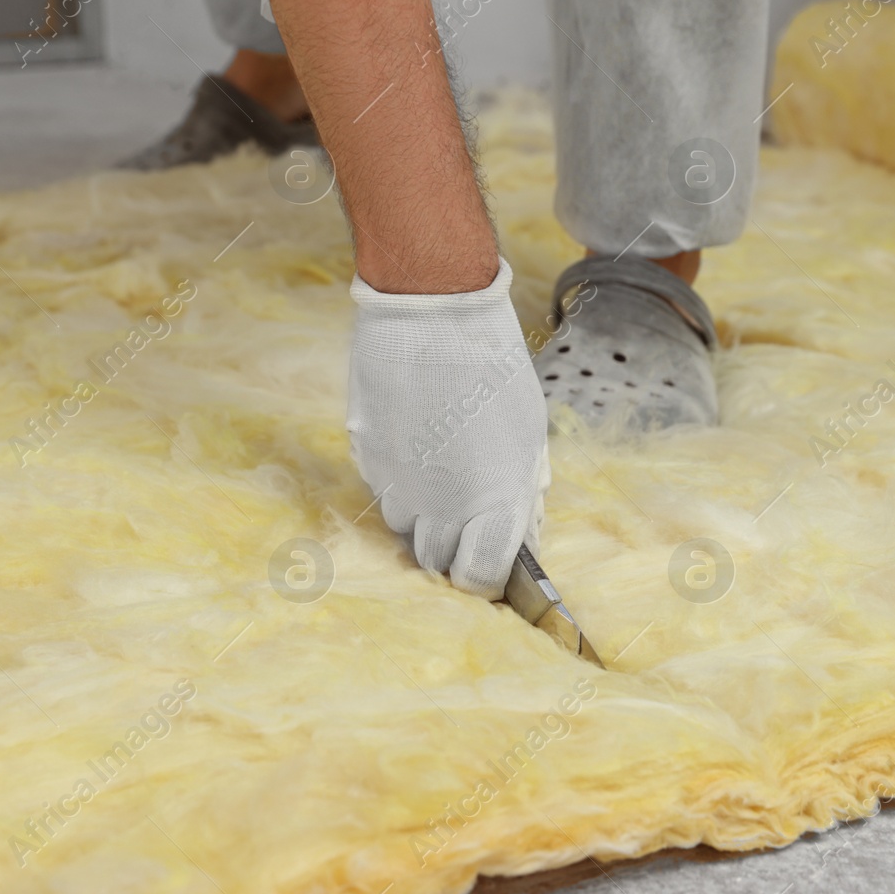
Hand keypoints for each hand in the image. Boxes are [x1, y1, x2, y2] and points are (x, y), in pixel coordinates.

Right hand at [347, 259, 549, 598]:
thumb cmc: (493, 370)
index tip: (491, 564)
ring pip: (406, 527)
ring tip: (442, 463)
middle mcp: (440, 507)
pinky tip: (416, 438)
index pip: (481, 578)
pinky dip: (400, 480)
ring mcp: (395, 487)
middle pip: (437, 562)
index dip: (487, 577)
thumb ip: (523, 491)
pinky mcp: (365, 461)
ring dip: (425, 512)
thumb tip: (523, 533)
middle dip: (454, 547)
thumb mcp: (529, 433)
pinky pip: (383, 490)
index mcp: (492, 503)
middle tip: (469, 511)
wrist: (431, 314)